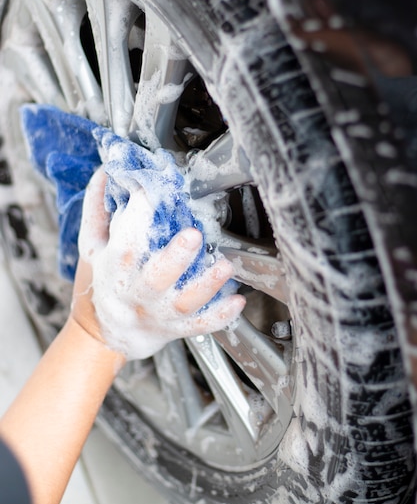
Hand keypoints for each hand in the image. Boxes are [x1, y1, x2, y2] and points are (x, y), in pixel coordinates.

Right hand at [71, 168, 244, 359]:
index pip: (126, 246)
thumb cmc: (100, 282)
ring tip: (225, 266)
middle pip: (155, 279)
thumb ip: (97, 208)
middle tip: (194, 235)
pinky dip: (221, 316)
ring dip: (206, 285)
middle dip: (175, 258)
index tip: (154, 192)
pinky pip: (201, 326)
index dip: (139, 219)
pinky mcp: (177, 327)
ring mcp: (159, 313)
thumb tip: (107, 170)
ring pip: (183, 303)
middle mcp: (137, 294)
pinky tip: (238, 301)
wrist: (104, 333)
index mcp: (115, 270)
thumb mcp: (91, 245)